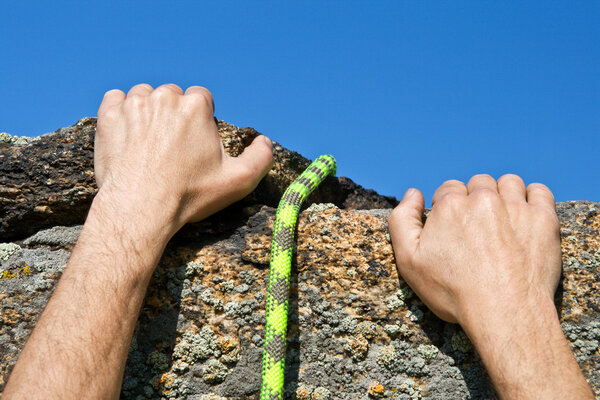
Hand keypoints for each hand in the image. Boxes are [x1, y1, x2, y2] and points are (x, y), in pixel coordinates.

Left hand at [3, 84, 273, 398]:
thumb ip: (261, 158)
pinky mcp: (108, 116)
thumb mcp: (238, 182)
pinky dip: (120, 112)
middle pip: (173, 96)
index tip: (195, 143)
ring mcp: (133, 105)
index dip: (201, 121)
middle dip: (174, 116)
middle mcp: (164, 97)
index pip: (202, 99)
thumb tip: (265, 141)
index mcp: (195, 106)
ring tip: (149, 144)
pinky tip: (128, 134)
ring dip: (148, 113)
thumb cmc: (189, 196)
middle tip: (172, 148)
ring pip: (144, 97)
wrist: (140, 210)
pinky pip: (115, 100)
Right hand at [388, 174, 592, 398]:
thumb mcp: (408, 261)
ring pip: (508, 183)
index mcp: (450, 205)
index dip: (448, 207)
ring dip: (504, 194)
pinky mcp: (543, 218)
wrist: (504, 313)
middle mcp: (483, 198)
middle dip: (476, 199)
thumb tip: (413, 193)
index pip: (449, 189)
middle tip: (479, 227)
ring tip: (503, 219)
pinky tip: (526, 215)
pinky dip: (533, 198)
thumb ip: (401, 221)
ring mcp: (516, 206)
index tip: (454, 228)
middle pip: (478, 184)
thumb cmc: (453, 291)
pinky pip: (539, 192)